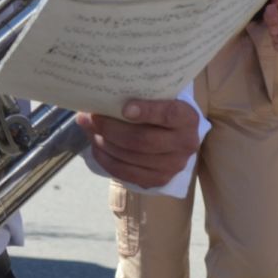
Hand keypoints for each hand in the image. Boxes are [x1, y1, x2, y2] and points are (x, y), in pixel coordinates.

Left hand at [78, 98, 200, 188]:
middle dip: (111, 128)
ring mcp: (173, 166)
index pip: (169, 115)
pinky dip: (106, 159)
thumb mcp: (159, 100)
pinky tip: (96, 146)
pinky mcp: (158, 180)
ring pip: (131, 156)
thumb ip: (139, 97)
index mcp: (188, 118)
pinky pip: (126, 172)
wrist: (174, 138)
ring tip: (90, 129)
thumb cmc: (160, 111)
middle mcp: (185, 144)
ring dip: (104, 143)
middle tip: (92, 117)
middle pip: (143, 139)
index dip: (147, 111)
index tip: (124, 108)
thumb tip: (100, 99)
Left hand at [264, 2, 277, 53]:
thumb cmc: (276, 15)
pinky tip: (276, 41)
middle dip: (275, 31)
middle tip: (272, 29)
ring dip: (276, 38)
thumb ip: (272, 13)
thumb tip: (275, 28)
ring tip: (274, 34)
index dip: (276, 22)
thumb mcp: (271, 9)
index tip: (274, 20)